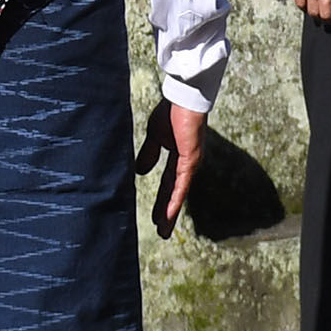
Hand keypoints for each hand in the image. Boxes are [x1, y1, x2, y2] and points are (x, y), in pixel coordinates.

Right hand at [140, 100, 206, 237]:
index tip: (157, 219)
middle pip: (174, 194)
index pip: (169, 185)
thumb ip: (149, 154)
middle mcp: (187, 164)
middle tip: (163, 232)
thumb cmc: (171, 112)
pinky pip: (181, 184)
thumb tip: (140, 172)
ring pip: (178, 193)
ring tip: (164, 230)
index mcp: (179, 158)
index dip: (163, 202)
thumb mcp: (155, 137)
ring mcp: (190, 163)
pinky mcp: (191, 160)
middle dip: (167, 213)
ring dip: (170, 212)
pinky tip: (168, 214)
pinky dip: (174, 200)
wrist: (182, 97)